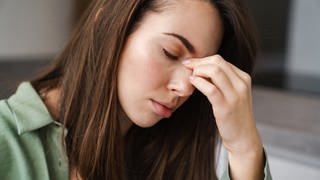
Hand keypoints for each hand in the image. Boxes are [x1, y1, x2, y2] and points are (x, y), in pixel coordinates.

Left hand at [183, 55, 263, 178]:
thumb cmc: (234, 115)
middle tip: (186, 66)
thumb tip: (201, 69)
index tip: (191, 63)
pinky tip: (192, 83)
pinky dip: (198, 82)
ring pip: (214, 71)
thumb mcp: (232, 93)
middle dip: (198, 62)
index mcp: (243, 78)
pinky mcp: (226, 107)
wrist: (243, 137)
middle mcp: (241, 84)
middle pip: (217, 62)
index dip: (202, 60)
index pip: (220, 60)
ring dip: (198, 71)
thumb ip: (222, 81)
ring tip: (190, 76)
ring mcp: (235, 95)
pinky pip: (210, 88)